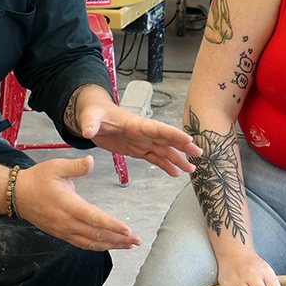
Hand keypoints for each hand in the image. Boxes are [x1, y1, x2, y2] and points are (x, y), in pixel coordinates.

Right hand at [14, 157, 141, 250]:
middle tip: (136, 240)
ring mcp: (64, 230)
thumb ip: (76, 166)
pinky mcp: (62, 234)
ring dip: (111, 245)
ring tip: (128, 245)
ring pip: (91, 242)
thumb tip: (90, 161)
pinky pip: (82, 244)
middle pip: (96, 235)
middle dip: (119, 239)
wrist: (17, 195)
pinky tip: (109, 245)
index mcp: (68, 204)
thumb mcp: (56, 166)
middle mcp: (66, 222)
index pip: (94, 219)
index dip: (112, 226)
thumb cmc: (37, 179)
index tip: (127, 230)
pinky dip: (98, 246)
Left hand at [76, 89, 200, 176]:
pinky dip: (165, 165)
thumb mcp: (89, 116)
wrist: (92, 115)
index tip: (189, 139)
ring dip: (177, 159)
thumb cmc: (93, 112)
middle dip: (183, 146)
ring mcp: (141, 141)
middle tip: (199, 153)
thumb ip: (89, 123)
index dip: (173, 134)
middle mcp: (142, 133)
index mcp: (134, 124)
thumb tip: (87, 131)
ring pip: (163, 150)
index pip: (157, 129)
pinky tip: (175, 173)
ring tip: (191, 169)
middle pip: (166, 139)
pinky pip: (154, 158)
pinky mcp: (136, 149)